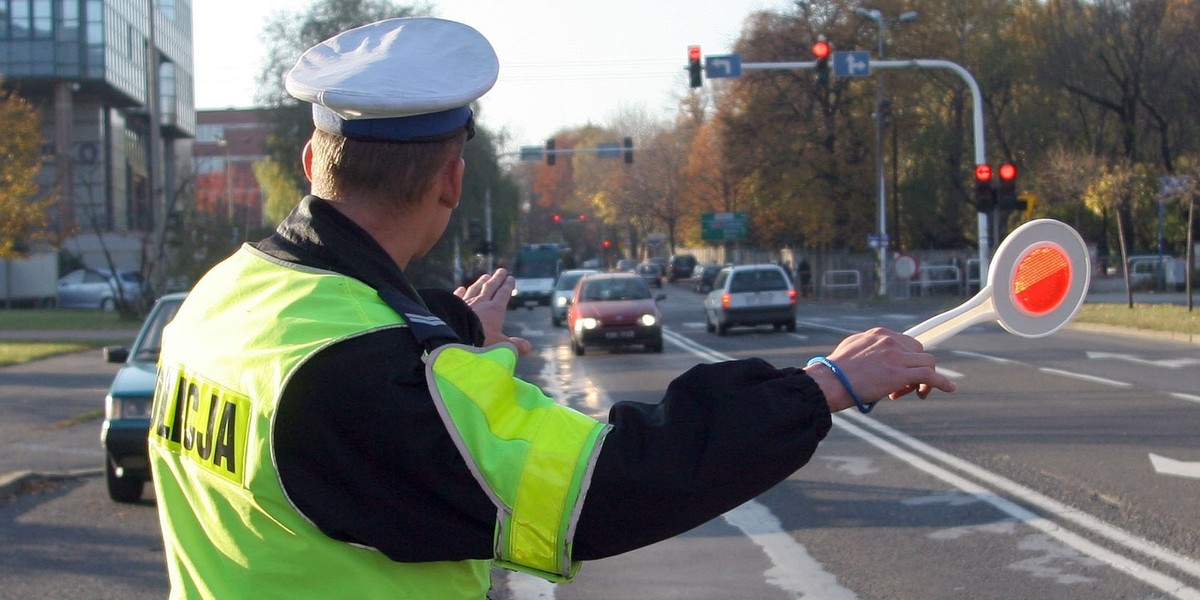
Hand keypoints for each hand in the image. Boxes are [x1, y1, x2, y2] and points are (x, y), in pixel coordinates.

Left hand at [454, 268, 533, 354]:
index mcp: (495, 310)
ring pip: (475, 289)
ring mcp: (466, 303)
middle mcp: (481, 303)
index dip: (507, 286)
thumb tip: (529, 347)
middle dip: (497, 279)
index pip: (503, 295)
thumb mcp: (500, 346)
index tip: (511, 278)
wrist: (452, 336)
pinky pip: (458, 297)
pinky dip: (460, 292)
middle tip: (501, 270)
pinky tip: (461, 288)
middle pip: (490, 288)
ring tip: (485, 276)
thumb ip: (513, 345)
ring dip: (480, 282)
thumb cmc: (478, 342)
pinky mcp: (452, 307)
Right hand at [804, 327, 955, 412]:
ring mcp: (896, 356)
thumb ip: (867, 347)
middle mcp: (890, 340)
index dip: (909, 357)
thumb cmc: (834, 372)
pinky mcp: (900, 373)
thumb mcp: (851, 349)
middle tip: (903, 387)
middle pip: (919, 352)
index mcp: (878, 334)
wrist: (829, 382)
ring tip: (913, 393)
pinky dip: (942, 382)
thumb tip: (874, 357)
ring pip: (927, 363)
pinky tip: (949, 388)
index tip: (909, 369)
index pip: (906, 342)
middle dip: (915, 368)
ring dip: (924, 379)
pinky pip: (930, 375)